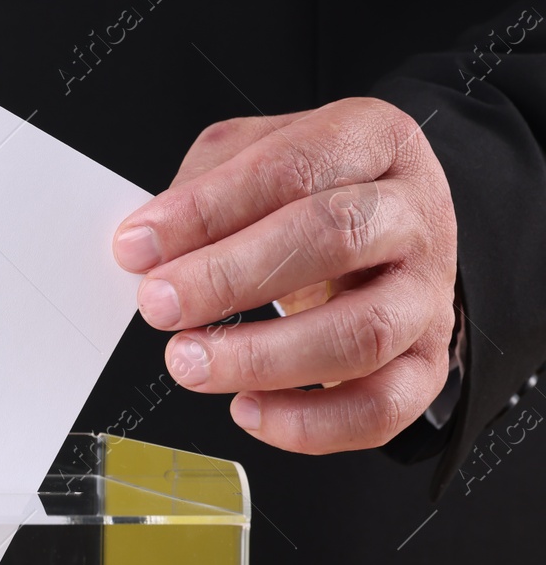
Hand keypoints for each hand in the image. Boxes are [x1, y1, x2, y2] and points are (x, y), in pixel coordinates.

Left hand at [111, 97, 457, 452]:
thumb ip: (201, 189)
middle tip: (160, 304)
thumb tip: (145, 247)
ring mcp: (427, 293)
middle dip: (230, 277)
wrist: (387, 232)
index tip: (137, 247)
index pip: (291, 167)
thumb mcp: (253, 156)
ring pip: (361, 334)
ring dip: (262, 358)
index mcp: (373, 141)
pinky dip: (309, 423)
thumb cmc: (309, 193)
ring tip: (190, 362)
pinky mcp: (426, 363)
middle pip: (334, 238)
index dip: (207, 210)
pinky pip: (379, 407)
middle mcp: (412, 215)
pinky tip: (247, 409)